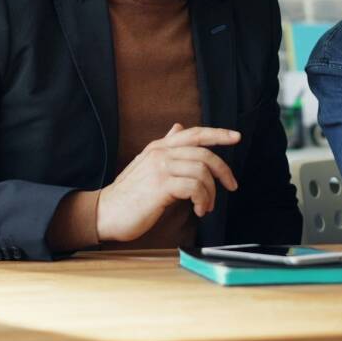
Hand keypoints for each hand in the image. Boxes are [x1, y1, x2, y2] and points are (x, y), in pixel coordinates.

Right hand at [96, 124, 239, 242]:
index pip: (194, 133)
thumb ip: (165, 146)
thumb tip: (178, 127)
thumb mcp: (147, 164)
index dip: (218, 133)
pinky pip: (194, 187)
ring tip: (206, 206)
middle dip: (223, 170)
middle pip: (204, 153)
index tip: (236, 137)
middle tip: (231, 186)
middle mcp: (160, 152)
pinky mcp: (160, 186)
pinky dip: (203, 200)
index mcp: (159, 146)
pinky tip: (199, 210)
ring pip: (202, 172)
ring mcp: (160, 168)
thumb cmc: (129, 193)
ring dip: (211, 192)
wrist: (105, 213)